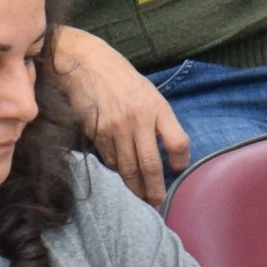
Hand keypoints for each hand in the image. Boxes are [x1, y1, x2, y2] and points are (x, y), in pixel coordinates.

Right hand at [51, 28, 189, 203]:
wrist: (86, 63)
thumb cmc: (121, 78)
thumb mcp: (149, 92)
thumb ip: (159, 120)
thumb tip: (166, 152)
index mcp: (157, 107)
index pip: (178, 143)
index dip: (180, 162)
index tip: (178, 170)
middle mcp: (138, 120)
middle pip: (151, 164)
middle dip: (154, 189)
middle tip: (157, 203)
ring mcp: (115, 128)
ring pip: (128, 168)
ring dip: (135, 187)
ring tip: (140, 197)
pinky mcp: (96, 133)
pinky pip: (110, 159)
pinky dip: (117, 170)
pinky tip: (121, 174)